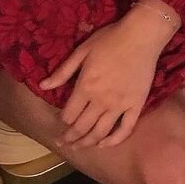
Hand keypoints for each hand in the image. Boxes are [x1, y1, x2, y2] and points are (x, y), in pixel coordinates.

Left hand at [39, 7, 173, 148]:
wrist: (141, 35)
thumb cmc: (110, 39)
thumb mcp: (82, 51)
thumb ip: (63, 71)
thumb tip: (43, 86)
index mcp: (85, 86)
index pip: (69, 114)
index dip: (63, 121)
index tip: (61, 122)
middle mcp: (101, 100)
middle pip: (82, 127)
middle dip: (70, 137)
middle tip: (64, 143)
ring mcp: (120, 105)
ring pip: (100, 132)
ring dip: (87, 142)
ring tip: (79, 147)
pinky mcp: (136, 105)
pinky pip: (125, 129)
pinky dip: (114, 141)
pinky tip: (104, 144)